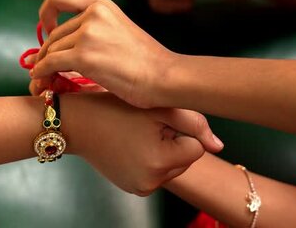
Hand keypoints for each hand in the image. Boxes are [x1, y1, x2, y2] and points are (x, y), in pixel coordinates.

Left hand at [31, 0, 171, 108]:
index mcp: (101, 4)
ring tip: (44, 81)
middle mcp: (93, 14)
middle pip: (54, 34)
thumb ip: (95, 29)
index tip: (48, 28)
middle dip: (46, 52)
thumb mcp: (120, 30)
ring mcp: (88, 34)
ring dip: (44, 67)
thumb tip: (63, 43)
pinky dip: (42, 73)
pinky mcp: (83, 57)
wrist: (165, 76)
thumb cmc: (147, 61)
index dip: (46, 12)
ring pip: (51, 50)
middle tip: (44, 68)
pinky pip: (50, 64)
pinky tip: (41, 82)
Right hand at [67, 93, 221, 195]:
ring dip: (162, 150)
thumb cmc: (112, 109)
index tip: (154, 121)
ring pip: (171, 165)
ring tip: (135, 134)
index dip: (178, 129)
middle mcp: (152, 182)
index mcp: (160, 161)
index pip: (195, 147)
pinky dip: (149, 159)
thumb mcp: (156, 107)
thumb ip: (195, 123)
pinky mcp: (132, 188)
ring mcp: (141, 188)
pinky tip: (131, 145)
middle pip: (185, 159)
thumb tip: (219, 146)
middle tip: (144, 126)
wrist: (76, 123)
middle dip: (172, 141)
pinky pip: (156, 172)